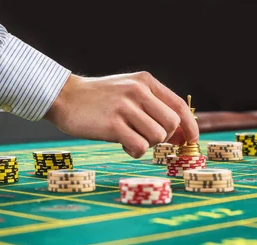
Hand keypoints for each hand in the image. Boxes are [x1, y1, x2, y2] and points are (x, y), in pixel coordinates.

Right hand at [44, 72, 199, 157]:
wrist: (64, 97)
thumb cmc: (98, 99)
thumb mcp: (128, 91)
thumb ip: (152, 107)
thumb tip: (181, 134)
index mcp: (145, 82)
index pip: (179, 106)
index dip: (190, 126)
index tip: (191, 140)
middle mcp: (138, 92)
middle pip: (171, 125)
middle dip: (164, 138)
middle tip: (145, 137)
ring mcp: (125, 108)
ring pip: (157, 137)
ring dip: (146, 144)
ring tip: (129, 138)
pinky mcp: (112, 125)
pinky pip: (139, 147)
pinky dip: (134, 151)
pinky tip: (122, 143)